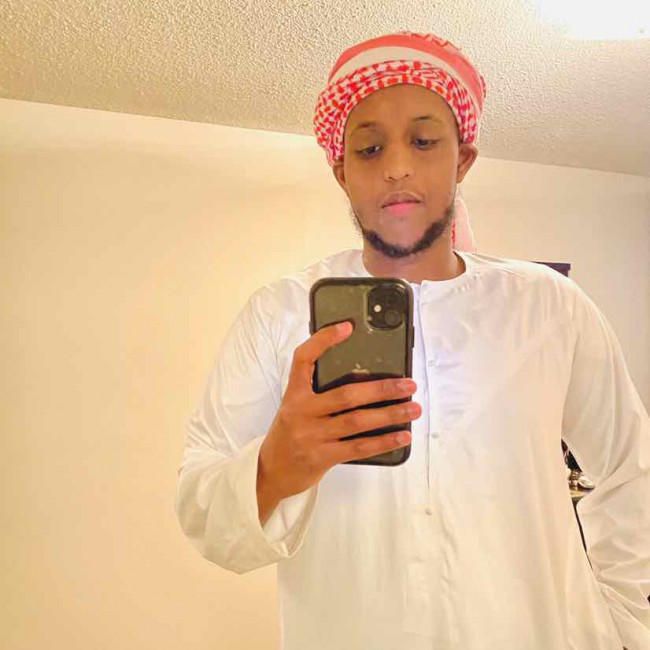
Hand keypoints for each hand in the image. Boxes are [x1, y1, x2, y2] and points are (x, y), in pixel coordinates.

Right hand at [256, 321, 419, 521]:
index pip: (303, 358)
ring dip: (390, 414)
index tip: (347, 327)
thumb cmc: (291, 433)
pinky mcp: (322, 457)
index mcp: (294, 393)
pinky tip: (402, 436)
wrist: (271, 472)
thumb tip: (365, 378)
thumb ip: (319, 392)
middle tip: (408, 384)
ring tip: (413, 409)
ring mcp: (311, 435)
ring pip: (357, 421)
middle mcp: (302, 411)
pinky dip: (384, 441)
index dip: (324, 340)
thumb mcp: (296, 407)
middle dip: (382, 389)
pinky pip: (358, 447)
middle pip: (346, 394)